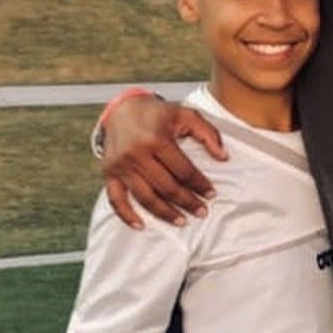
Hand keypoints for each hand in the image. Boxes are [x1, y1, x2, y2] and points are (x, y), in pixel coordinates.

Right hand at [102, 95, 227, 226]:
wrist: (122, 108)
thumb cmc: (157, 113)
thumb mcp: (185, 114)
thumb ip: (208, 133)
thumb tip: (224, 157)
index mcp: (156, 139)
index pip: (183, 170)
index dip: (200, 184)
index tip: (211, 194)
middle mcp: (136, 154)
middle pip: (166, 187)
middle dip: (187, 202)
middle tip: (202, 212)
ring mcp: (121, 165)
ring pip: (145, 197)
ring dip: (164, 213)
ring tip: (181, 222)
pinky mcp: (108, 172)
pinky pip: (116, 199)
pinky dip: (126, 215)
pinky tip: (141, 225)